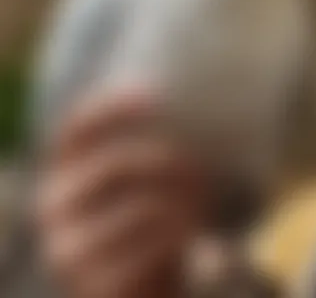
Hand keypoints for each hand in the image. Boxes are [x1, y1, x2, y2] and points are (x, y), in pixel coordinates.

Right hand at [35, 91, 203, 297]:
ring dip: (182, 203)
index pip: (76, 128)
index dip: (110, 107)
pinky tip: (193, 235)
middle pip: (118, 166)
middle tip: (201, 168)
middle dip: (168, 161)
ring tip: (202, 205)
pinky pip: (147, 252)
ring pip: (139, 210)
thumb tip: (196, 109)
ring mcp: (68, 248)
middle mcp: (55, 205)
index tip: (153, 94)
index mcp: (65, 170)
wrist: (136, 284)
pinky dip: (178, 238)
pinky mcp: (92, 283)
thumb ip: (153, 146)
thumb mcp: (143, 178)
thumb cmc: (145, 216)